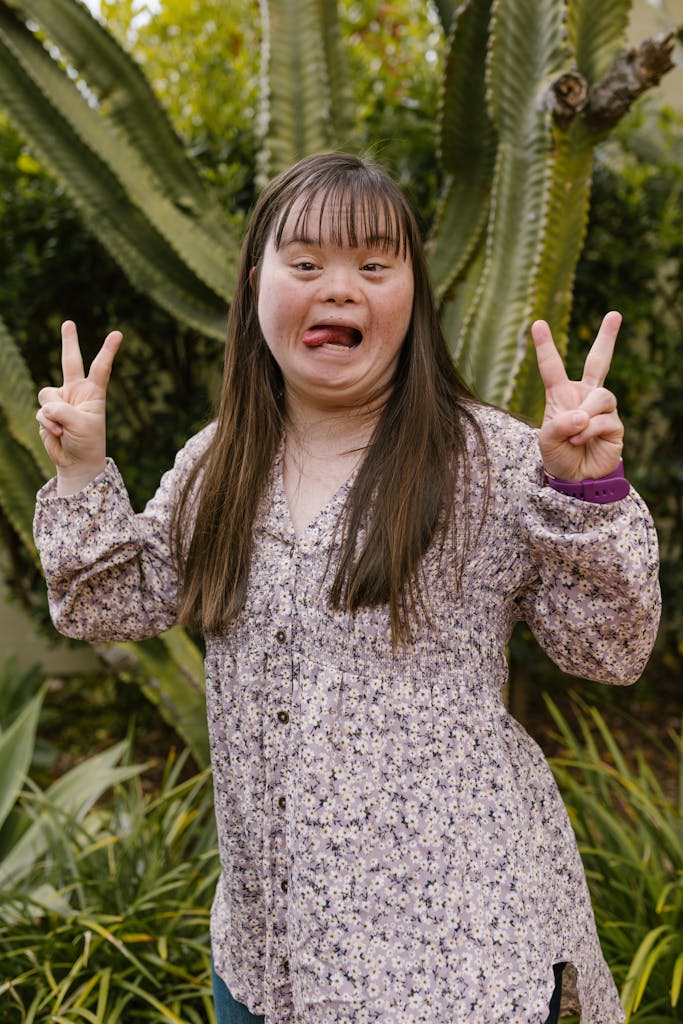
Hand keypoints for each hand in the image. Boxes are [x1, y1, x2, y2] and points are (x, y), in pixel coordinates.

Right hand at [36, 321, 121, 493]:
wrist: (76, 461)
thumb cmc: (87, 443)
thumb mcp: (81, 426)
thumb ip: (63, 412)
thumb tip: (45, 407)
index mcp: (93, 393)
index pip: (101, 368)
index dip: (108, 351)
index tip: (118, 334)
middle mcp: (76, 392)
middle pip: (70, 362)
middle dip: (69, 342)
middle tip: (68, 322)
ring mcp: (60, 401)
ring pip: (47, 395)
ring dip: (53, 414)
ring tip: (64, 429)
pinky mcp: (47, 412)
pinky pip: (41, 412)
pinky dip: (48, 425)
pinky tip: (58, 434)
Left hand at [531, 311, 623, 480]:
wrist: (576, 478)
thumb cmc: (558, 455)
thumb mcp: (546, 440)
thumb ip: (559, 425)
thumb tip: (582, 416)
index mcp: (561, 394)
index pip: (552, 366)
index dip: (545, 345)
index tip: (537, 323)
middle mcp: (584, 396)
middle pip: (598, 361)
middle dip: (607, 337)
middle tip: (615, 314)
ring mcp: (601, 409)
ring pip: (601, 396)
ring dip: (584, 417)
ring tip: (574, 435)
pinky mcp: (615, 424)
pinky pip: (603, 419)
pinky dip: (588, 431)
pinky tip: (580, 441)